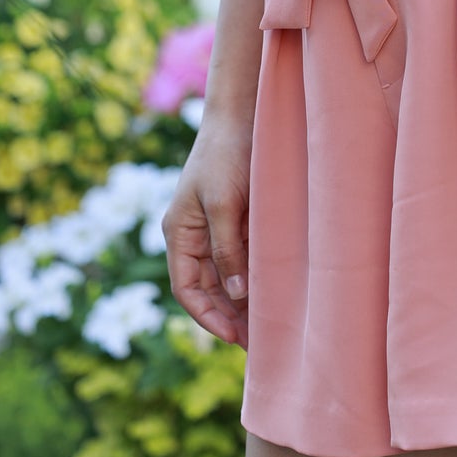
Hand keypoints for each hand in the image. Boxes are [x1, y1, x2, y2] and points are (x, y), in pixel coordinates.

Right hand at [162, 117, 252, 347]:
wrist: (244, 114)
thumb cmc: (225, 155)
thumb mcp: (222, 204)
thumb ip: (226, 249)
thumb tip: (236, 295)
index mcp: (180, 233)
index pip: (186, 289)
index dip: (206, 316)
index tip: (232, 336)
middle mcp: (195, 236)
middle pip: (208, 289)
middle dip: (228, 316)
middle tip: (258, 341)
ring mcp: (217, 229)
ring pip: (228, 277)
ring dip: (244, 301)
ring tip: (270, 326)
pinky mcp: (239, 221)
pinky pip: (245, 258)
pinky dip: (256, 277)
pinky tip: (276, 293)